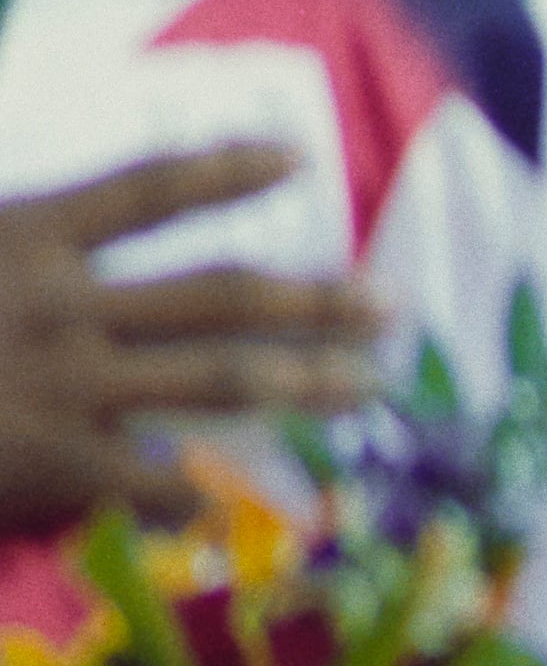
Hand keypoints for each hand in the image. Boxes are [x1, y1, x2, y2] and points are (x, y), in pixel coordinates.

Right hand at [0, 146, 377, 530]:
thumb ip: (28, 250)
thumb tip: (84, 253)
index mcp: (29, 234)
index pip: (148, 190)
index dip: (225, 172)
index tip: (297, 157)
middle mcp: (63, 302)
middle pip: (221, 294)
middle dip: (316, 301)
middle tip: (390, 307)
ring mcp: (65, 380)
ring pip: (219, 377)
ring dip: (306, 382)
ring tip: (368, 385)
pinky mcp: (50, 456)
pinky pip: (152, 479)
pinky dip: (191, 495)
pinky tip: (220, 507)